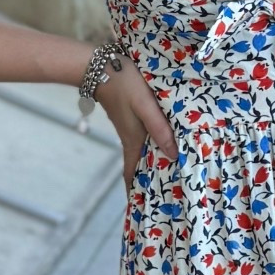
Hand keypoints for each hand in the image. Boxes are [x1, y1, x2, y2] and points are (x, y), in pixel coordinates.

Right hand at [92, 56, 175, 189]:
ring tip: (172, 174)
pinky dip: (154, 146)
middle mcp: (130, 138)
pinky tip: (166, 143)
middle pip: (139, 167)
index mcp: (133, 141)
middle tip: (166, 196)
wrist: (99, 64)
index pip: (131, 175)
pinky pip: (144, 138)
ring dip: (153, 164)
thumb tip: (174, 154)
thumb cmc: (124, 83)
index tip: (142, 210)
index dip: (134, 193)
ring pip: (143, 153)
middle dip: (149, 182)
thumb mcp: (145, 105)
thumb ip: (159, 128)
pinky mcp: (131, 118)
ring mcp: (130, 129)